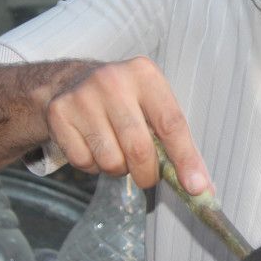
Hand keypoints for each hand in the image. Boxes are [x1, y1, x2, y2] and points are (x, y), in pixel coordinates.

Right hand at [44, 56, 209, 192]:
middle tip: (147, 177)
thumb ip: (174, 141)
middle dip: (147, 174)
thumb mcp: (151, 105)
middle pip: (139, 148)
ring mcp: (83, 96)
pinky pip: (84, 162)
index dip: (185, 159)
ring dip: (119, 169)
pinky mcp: (59, 113)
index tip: (196, 187)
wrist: (71, 82)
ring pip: (111, 161)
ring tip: (116, 151)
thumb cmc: (124, 100)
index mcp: (144, 74)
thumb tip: (200, 186)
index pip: (171, 123)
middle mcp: (113, 81)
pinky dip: (93, 166)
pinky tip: (93, 146)